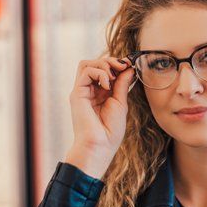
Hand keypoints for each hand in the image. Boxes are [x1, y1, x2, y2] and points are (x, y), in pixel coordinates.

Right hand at [65, 56, 135, 177]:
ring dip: (104, 65)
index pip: (104, 70)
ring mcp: (81, 91)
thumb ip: (122, 84)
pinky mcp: (77, 93)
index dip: (116, 64)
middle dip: (111, 61)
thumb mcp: (120, 102)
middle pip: (94, 63)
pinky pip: (86, 71)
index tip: (129, 65)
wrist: (100, 146)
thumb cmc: (110, 130)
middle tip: (124, 66)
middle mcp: (88, 90)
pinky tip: (108, 86)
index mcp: (99, 93)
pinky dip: (100, 73)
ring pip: (87, 64)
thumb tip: (129, 68)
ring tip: (114, 77)